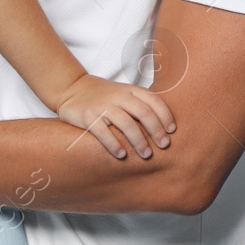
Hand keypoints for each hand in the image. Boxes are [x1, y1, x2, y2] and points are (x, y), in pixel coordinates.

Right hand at [55, 74, 175, 158]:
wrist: (72, 89)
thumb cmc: (104, 96)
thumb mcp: (124, 94)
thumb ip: (141, 104)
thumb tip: (164, 127)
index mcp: (131, 90)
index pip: (153, 100)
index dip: (165, 115)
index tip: (172, 131)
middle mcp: (118, 96)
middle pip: (143, 112)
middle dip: (156, 130)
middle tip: (164, 145)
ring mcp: (103, 106)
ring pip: (126, 123)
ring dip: (138, 140)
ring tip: (146, 154)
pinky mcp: (88, 117)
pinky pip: (103, 132)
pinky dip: (114, 144)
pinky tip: (122, 155)